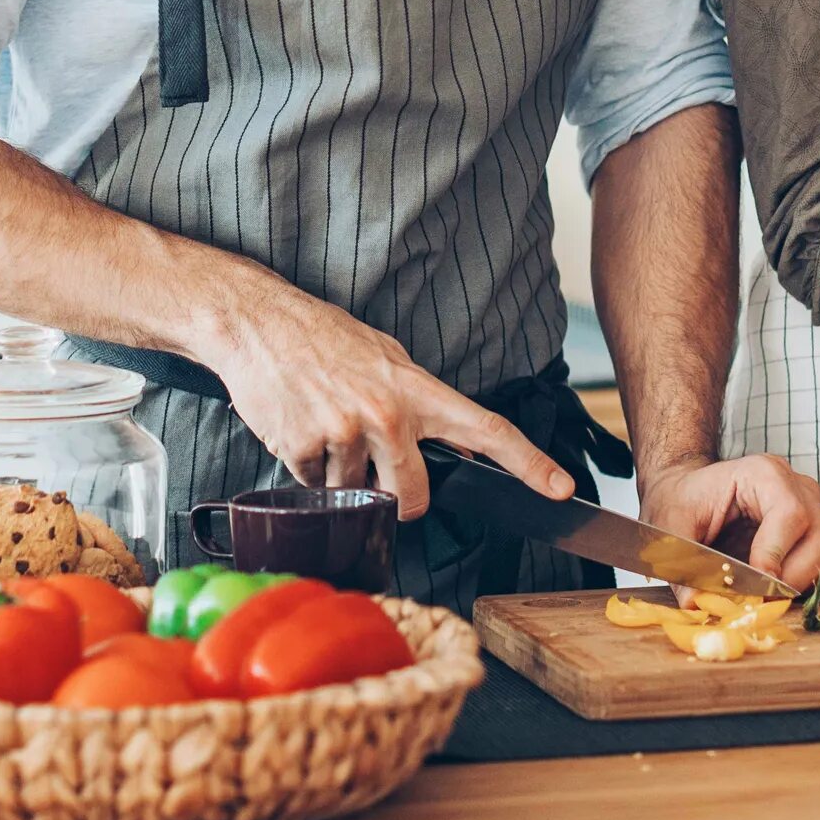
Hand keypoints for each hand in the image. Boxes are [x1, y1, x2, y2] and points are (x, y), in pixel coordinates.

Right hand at [200, 282, 569, 519]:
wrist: (257, 322)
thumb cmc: (322, 338)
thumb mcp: (385, 358)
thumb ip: (420, 404)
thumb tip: (456, 449)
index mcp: (416, 388)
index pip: (487, 428)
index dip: (530, 463)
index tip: (562, 489)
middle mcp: (387, 413)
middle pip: (415, 495)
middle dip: (398, 498)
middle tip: (374, 471)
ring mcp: (346, 432)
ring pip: (355, 492)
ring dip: (340, 474)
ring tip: (322, 422)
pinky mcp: (306, 447)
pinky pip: (314, 486)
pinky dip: (306, 468)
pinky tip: (298, 426)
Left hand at [636, 453, 819, 593]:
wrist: (684, 490)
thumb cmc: (680, 499)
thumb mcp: (670, 527)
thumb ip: (682, 563)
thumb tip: (693, 603)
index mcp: (763, 474)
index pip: (790, 514)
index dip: (776, 553)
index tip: (756, 585)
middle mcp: (794, 486)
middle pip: (818, 538)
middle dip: (791, 577)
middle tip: (759, 599)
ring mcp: (807, 507)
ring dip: (796, 582)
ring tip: (761, 595)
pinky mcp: (808, 531)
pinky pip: (816, 562)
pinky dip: (796, 582)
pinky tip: (767, 589)